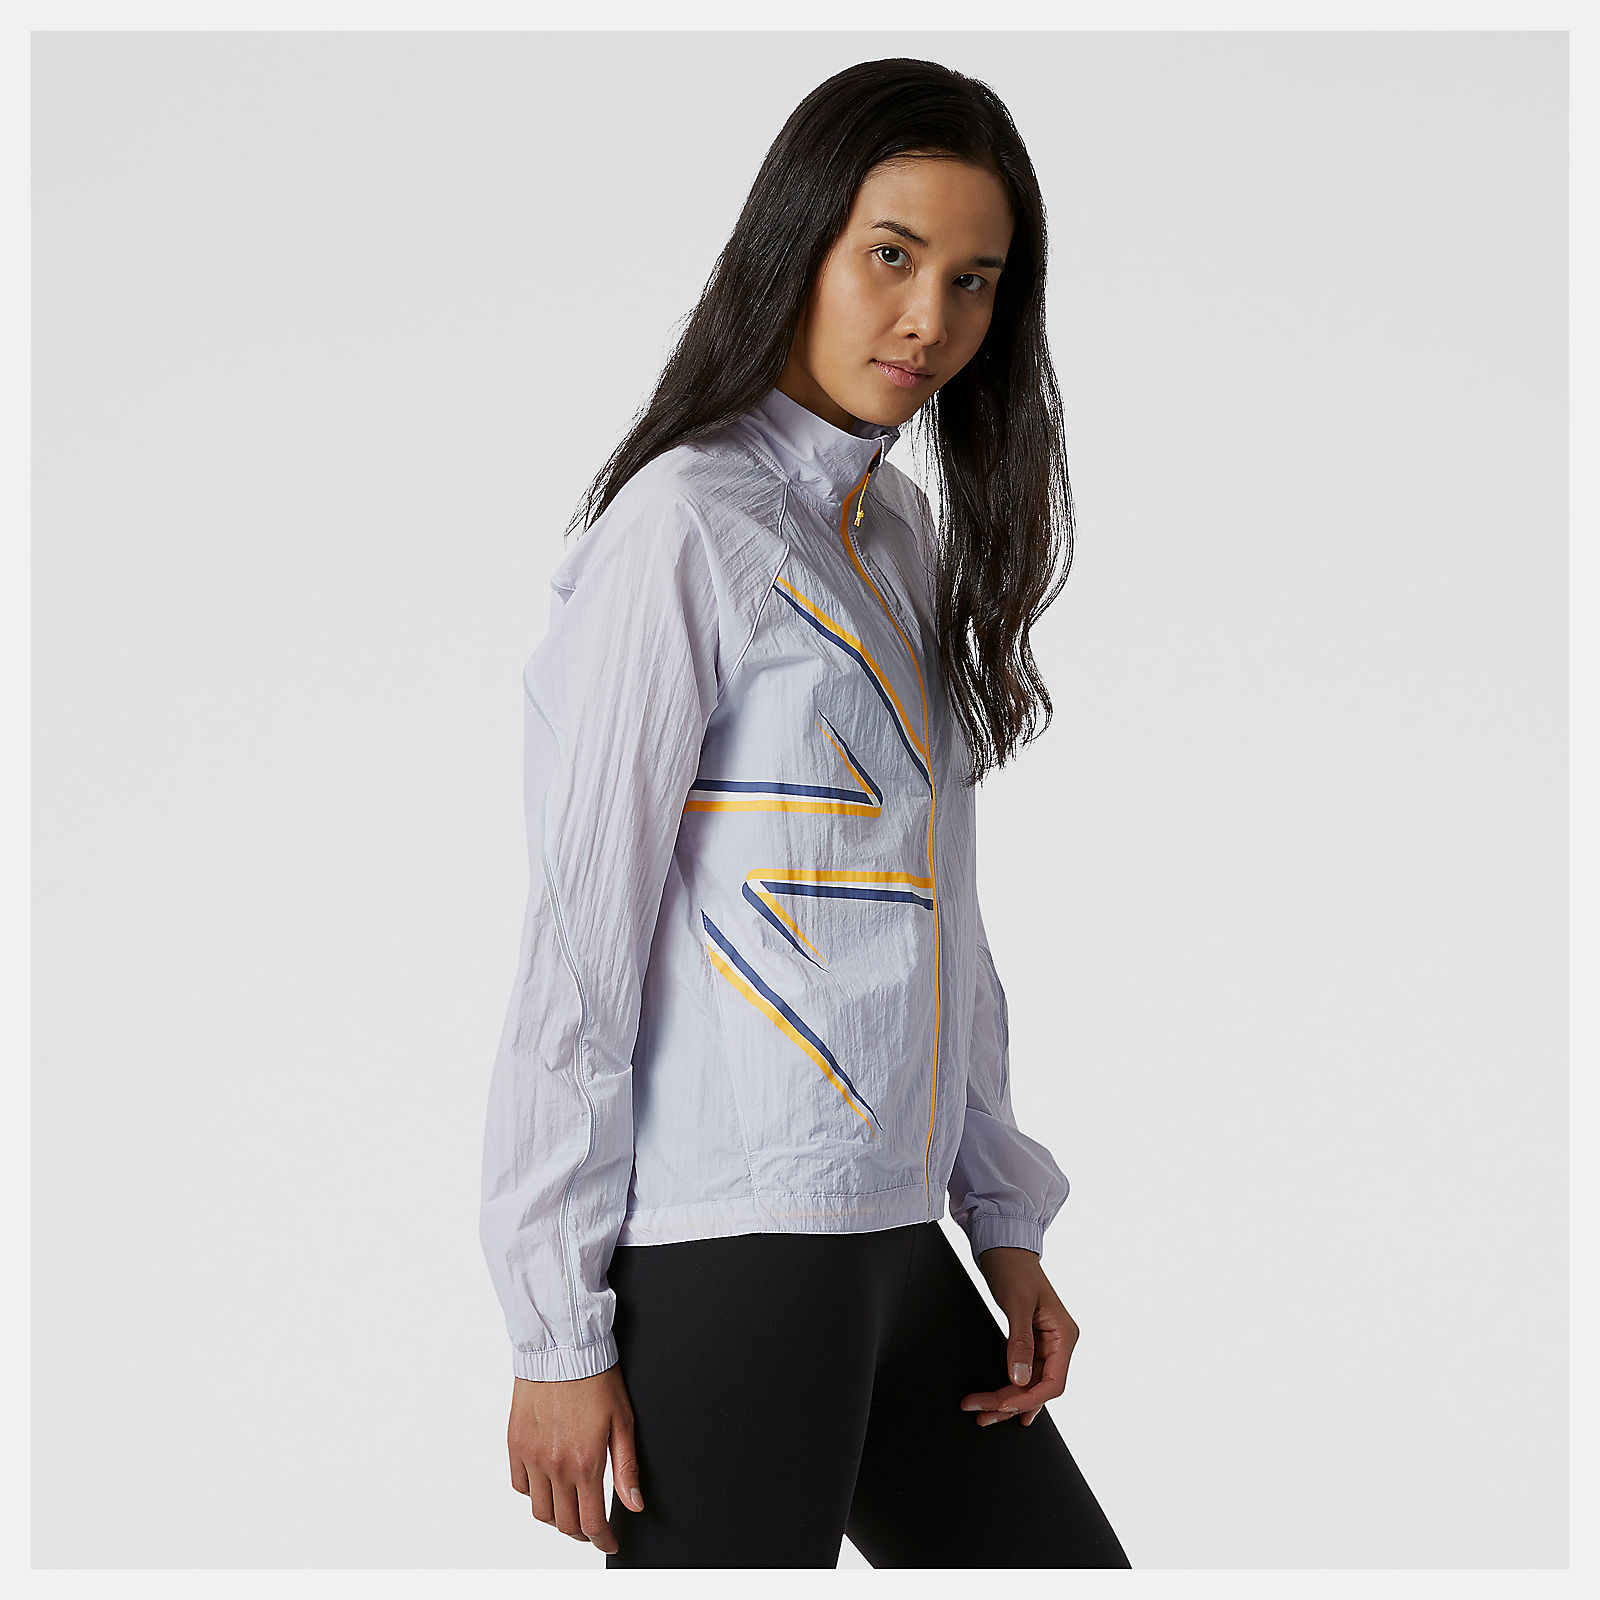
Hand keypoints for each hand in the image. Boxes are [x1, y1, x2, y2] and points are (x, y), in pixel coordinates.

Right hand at [507, 1364, 643, 1554]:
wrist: (562, 1346)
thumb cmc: (596, 1377)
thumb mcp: (622, 1421)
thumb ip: (626, 1468)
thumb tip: (634, 1504)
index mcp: (585, 1462)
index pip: (591, 1521)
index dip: (603, 1540)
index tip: (610, 1542)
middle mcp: (554, 1465)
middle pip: (564, 1523)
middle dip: (582, 1532)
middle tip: (594, 1526)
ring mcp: (531, 1455)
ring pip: (540, 1510)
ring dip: (557, 1517)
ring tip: (571, 1507)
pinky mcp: (515, 1443)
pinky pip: (520, 1485)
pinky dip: (533, 1493)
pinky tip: (548, 1483)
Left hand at [959, 1247, 1078, 1427]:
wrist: (1003, 1247)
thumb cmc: (1013, 1268)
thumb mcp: (1016, 1304)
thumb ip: (1019, 1342)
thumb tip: (1018, 1379)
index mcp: (1064, 1335)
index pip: (1053, 1383)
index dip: (1028, 1399)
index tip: (1003, 1405)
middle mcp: (1059, 1343)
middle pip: (1039, 1388)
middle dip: (1010, 1403)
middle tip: (981, 1411)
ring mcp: (1046, 1344)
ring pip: (1029, 1385)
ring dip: (1006, 1401)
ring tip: (982, 1413)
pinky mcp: (1031, 1342)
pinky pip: (1024, 1374)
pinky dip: (1010, 1390)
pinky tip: (1003, 1407)